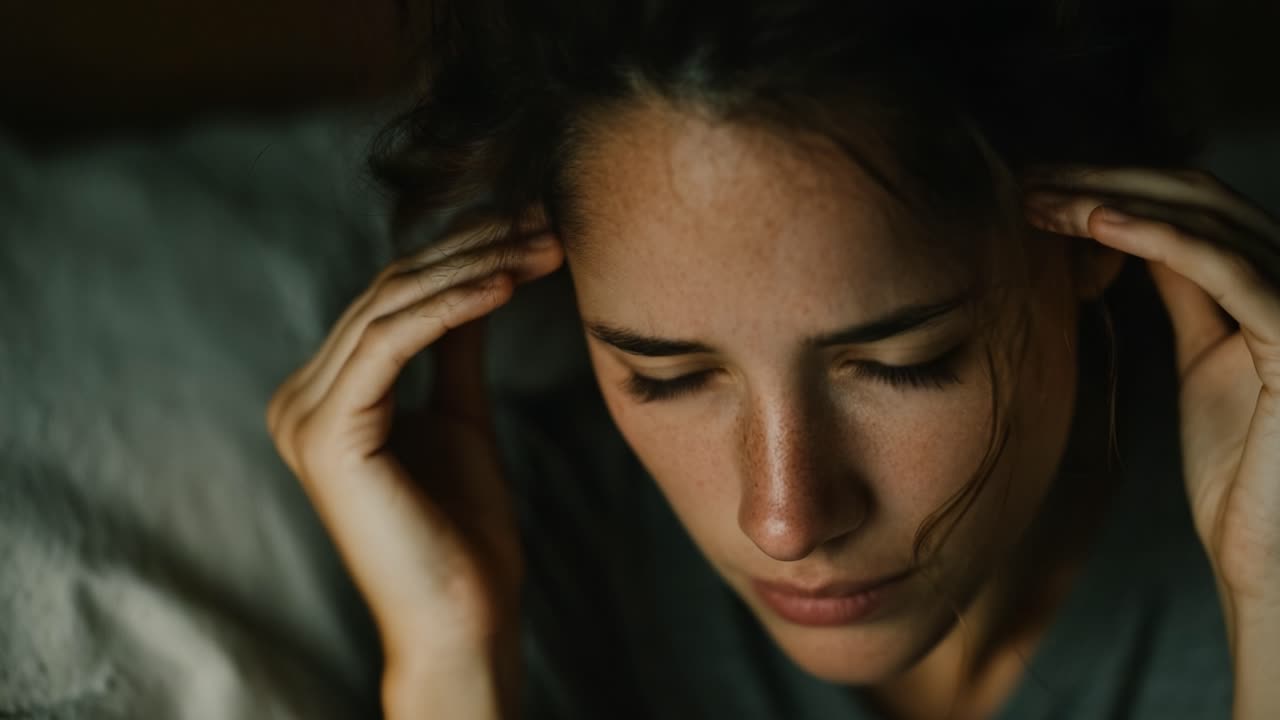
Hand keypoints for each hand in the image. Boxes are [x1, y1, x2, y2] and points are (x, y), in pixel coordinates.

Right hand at [266, 217, 562, 709]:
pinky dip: (453, 306)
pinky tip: (507, 282)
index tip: (532, 226)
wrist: (463, 619)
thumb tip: (475, 276)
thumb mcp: (460, 417)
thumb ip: (453, 348)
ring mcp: (303, 416)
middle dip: (473, 247)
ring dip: (473, 266)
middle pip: (389, 292)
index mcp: (326, 396)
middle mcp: (300, 399)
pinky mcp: (324, 434)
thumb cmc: (464, 533)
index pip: (391, 298)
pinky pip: (392, 342)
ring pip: (390, 306)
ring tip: (540, 245)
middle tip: (544, 219)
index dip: (462, 252)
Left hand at [1023, 167, 1279, 611]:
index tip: (1036, 189)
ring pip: (1210, 220)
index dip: (1116, 187)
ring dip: (1115, 200)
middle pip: (1199, 197)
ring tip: (1041, 199)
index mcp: (1273, 284)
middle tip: (1024, 182)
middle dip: (1106, 181)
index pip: (1195, 206)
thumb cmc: (1242, 472)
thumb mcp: (1204, 360)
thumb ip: (1188, 294)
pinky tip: (1095, 222)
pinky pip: (1230, 271)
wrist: (1271, 558)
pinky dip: (1160, 237)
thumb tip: (1139, 237)